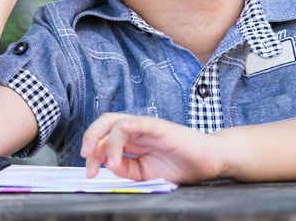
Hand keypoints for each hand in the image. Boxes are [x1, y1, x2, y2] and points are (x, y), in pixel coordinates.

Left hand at [80, 113, 224, 183]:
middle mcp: (138, 131)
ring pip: (118, 122)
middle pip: (105, 124)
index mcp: (133, 141)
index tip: (90, 172)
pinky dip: (131, 124)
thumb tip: (110, 165)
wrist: (209, 161)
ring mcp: (149, 128)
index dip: (92, 154)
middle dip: (90, 139)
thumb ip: (127, 170)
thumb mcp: (146, 174)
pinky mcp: (163, 128)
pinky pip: (143, 121)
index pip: (103, 138)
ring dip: (106, 140)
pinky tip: (124, 131)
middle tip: (86, 158)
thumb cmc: (181, 165)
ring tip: (110, 161)